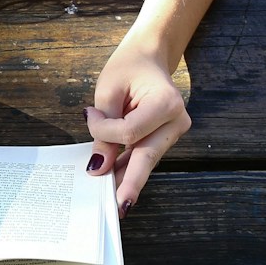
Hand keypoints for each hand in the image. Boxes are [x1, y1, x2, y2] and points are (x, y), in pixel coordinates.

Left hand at [83, 43, 191, 215]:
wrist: (149, 57)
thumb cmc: (128, 67)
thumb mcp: (108, 91)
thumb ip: (104, 128)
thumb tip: (100, 167)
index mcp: (166, 103)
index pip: (130, 132)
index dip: (104, 132)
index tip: (89, 115)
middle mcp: (177, 121)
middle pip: (147, 156)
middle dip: (129, 182)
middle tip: (117, 207)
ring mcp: (174, 132)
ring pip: (146, 160)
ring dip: (126, 178)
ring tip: (110, 202)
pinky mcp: (166, 138)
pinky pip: (145, 156)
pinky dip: (129, 167)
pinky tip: (115, 183)